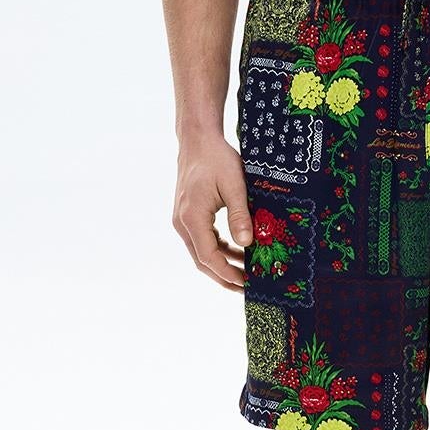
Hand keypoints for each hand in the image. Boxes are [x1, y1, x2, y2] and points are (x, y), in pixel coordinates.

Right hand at [172, 131, 253, 288]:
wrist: (197, 141)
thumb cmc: (216, 158)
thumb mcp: (234, 185)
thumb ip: (240, 215)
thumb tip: (247, 244)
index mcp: (192, 217)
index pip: (208, 256)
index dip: (227, 273)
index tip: (246, 283)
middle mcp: (182, 222)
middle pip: (201, 260)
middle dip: (224, 276)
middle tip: (247, 288)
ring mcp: (182, 220)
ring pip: (201, 252)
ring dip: (222, 264)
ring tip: (246, 273)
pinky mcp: (188, 215)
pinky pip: (202, 240)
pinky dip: (218, 249)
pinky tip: (237, 251)